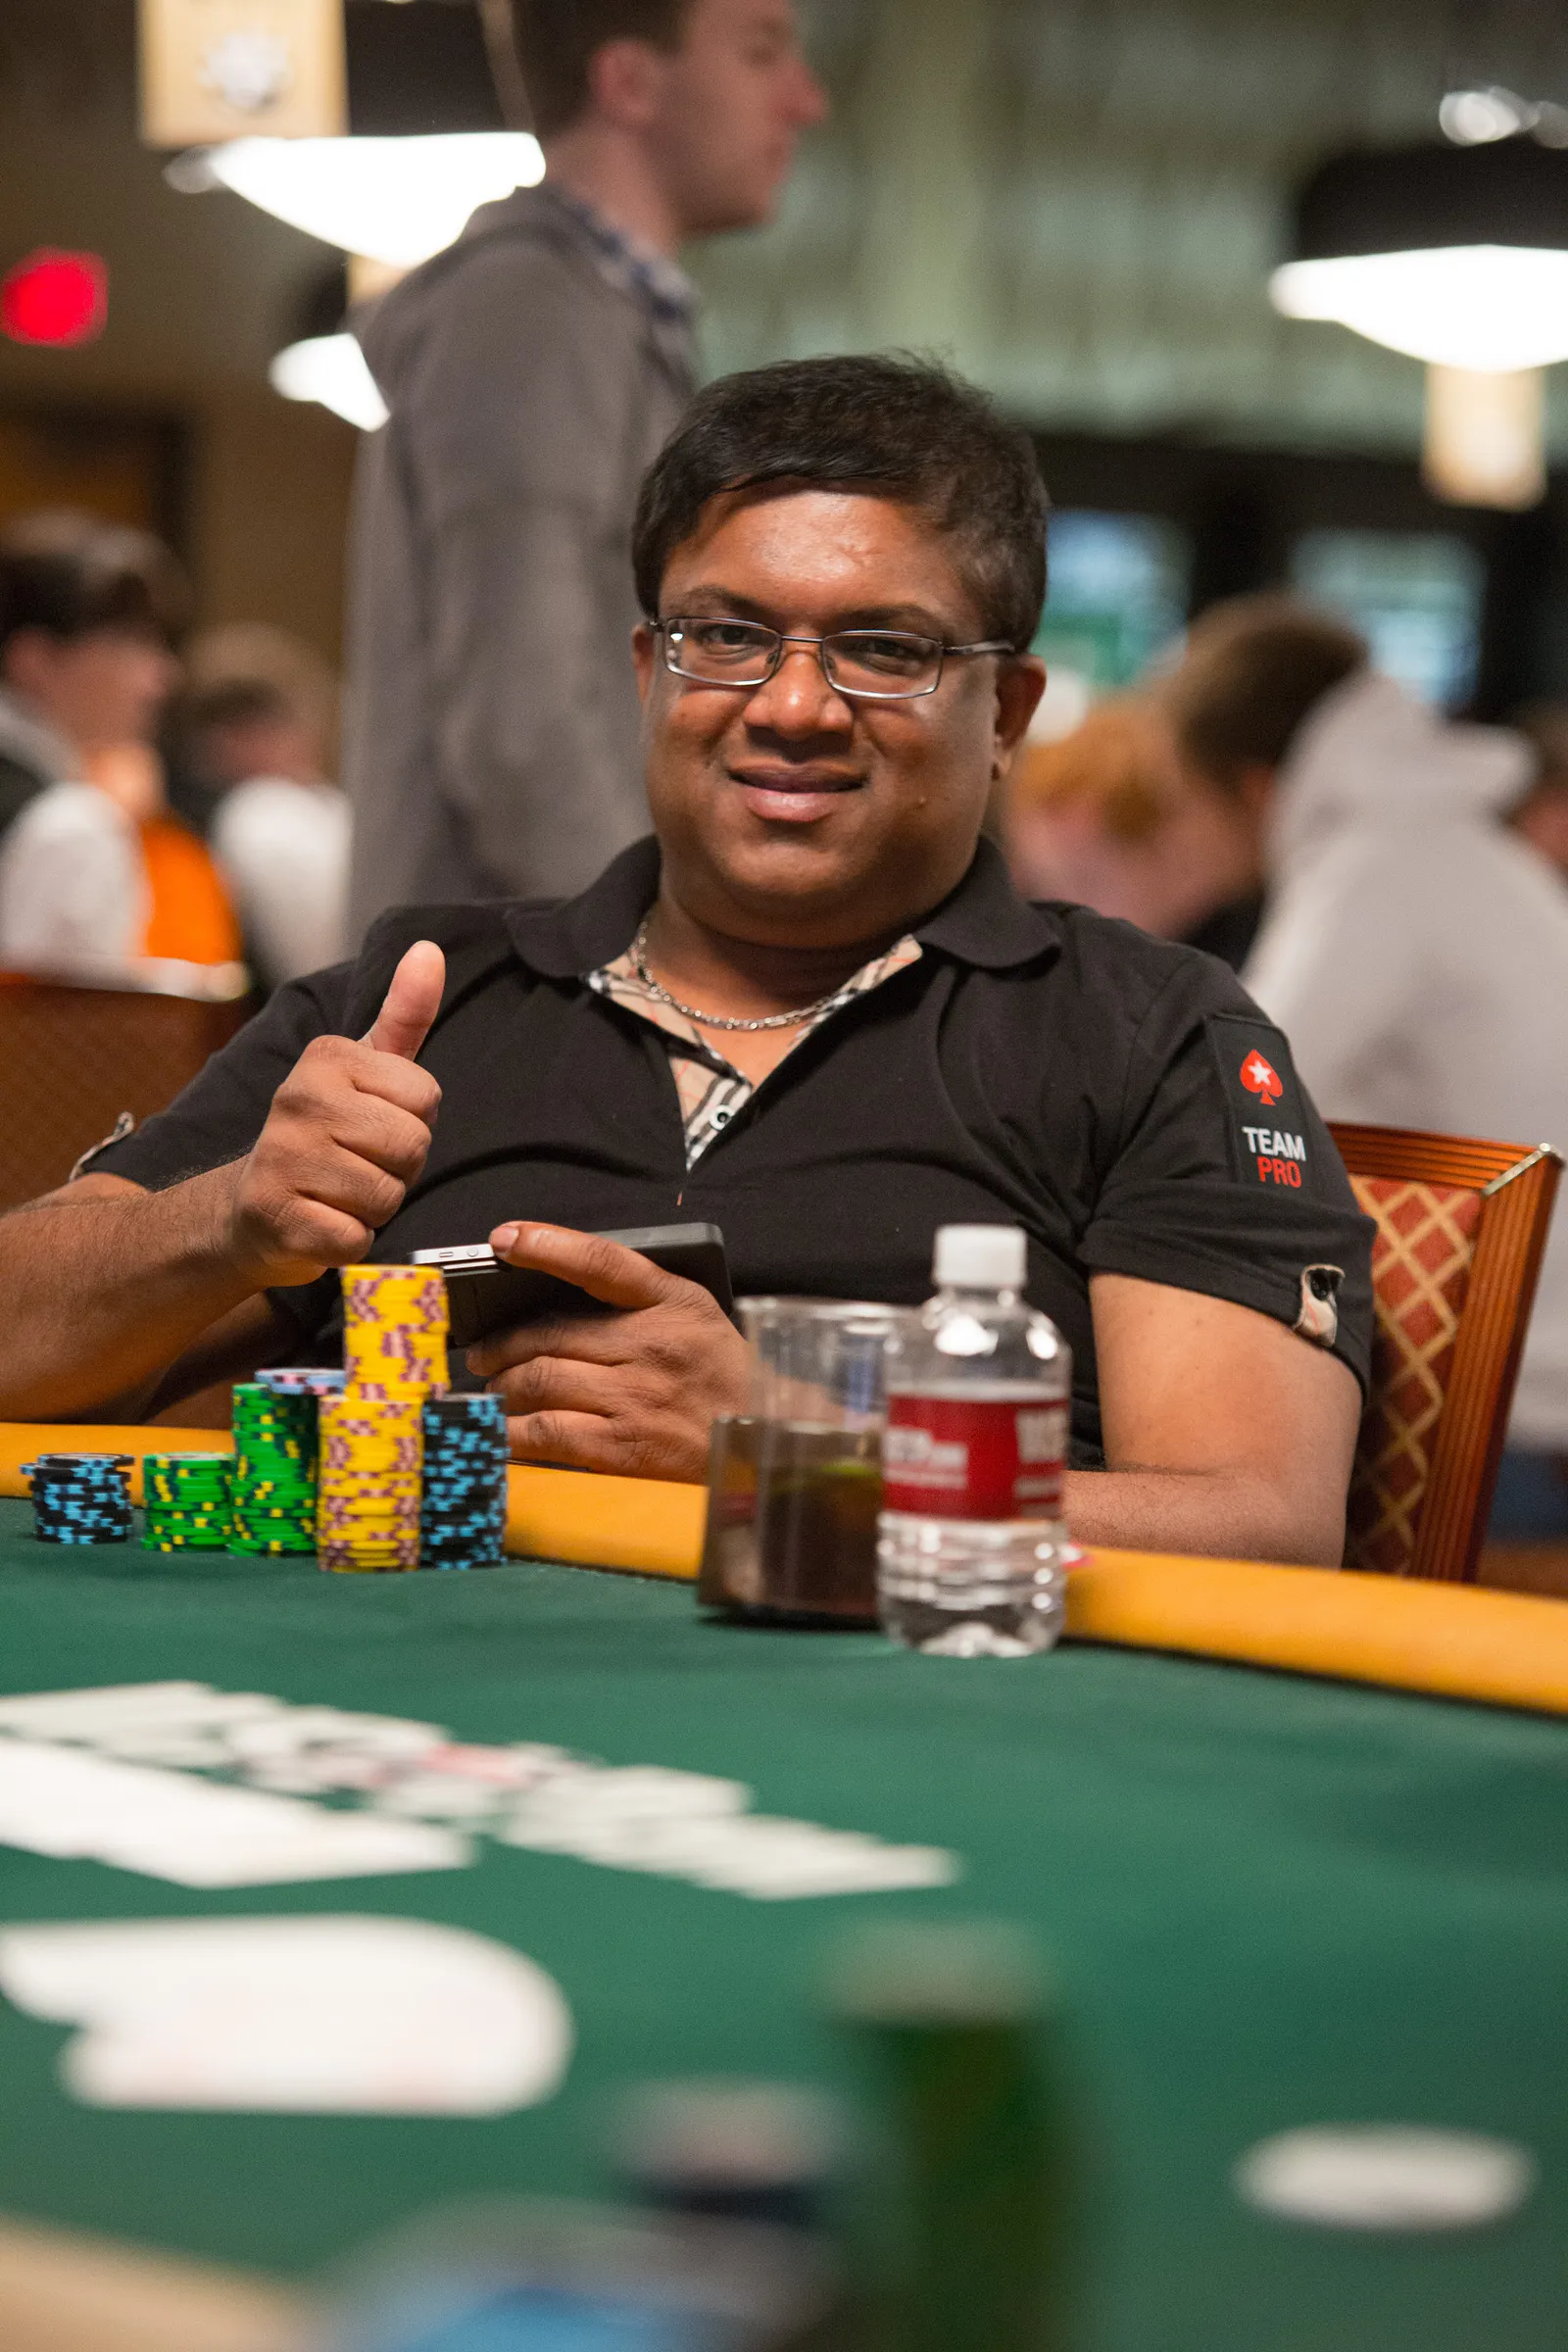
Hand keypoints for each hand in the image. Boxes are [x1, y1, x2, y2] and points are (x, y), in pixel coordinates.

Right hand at [225, 942, 445, 1285]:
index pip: (426, 1098)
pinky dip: (349, 1240)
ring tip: (338, 1192)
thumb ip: (404, 1014)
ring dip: (374, 1207)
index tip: (373, 1125)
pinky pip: (358, 1238)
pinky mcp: (278, 1217)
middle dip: (398, 1169)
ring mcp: (283, 1158)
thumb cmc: (323, 1134)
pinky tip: (320, 1223)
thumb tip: (431, 950)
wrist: (249, 1208)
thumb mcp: (363, 1068)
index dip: (412, 1123)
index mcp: (326, 1057)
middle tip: (358, 1165)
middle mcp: (298, 1099)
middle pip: (412, 1147)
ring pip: (388, 1196)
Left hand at [468, 1223, 749, 1482]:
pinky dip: (511, 1433)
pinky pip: (546, 1434)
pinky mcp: (623, 1447)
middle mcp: (650, 1344)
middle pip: (548, 1333)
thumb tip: (555, 1303)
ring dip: (501, 1387)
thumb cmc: (722, 1377)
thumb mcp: (694, 1315)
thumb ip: (637, 1300)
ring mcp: (634, 1397)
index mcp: (672, 1301)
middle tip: (481, 1354)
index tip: (505, 1238)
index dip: (546, 1243)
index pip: (599, 1261)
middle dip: (499, 1345)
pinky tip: (500, 1433)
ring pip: (538, 1381)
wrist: (765, 1442)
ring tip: (493, 1392)